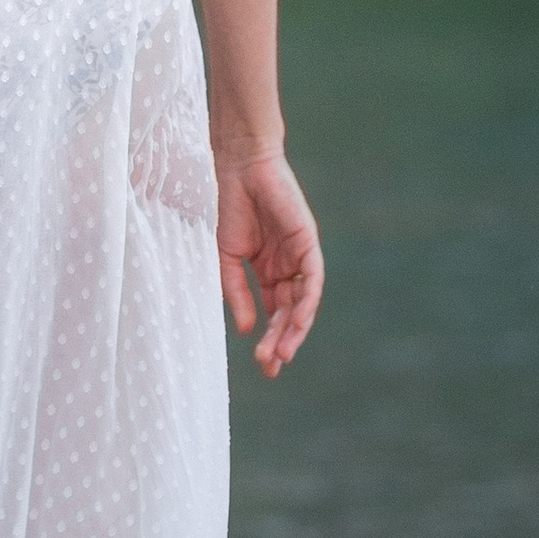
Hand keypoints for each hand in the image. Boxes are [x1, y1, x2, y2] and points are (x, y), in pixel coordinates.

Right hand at [216, 150, 322, 376]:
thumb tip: (246, 329)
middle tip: (270, 367)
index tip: (264, 367)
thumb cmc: (231, 208)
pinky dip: (306, 302)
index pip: (273, 313)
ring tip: (281, 353)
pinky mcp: (308, 244)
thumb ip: (237, 292)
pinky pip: (311, 280)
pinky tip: (297, 322)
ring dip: (293, 329)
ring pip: (302, 302)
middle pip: (289, 313)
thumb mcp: (227, 258)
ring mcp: (299, 257)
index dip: (270, 339)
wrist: (239, 170)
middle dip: (281, 341)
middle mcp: (288, 269)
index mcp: (269, 273)